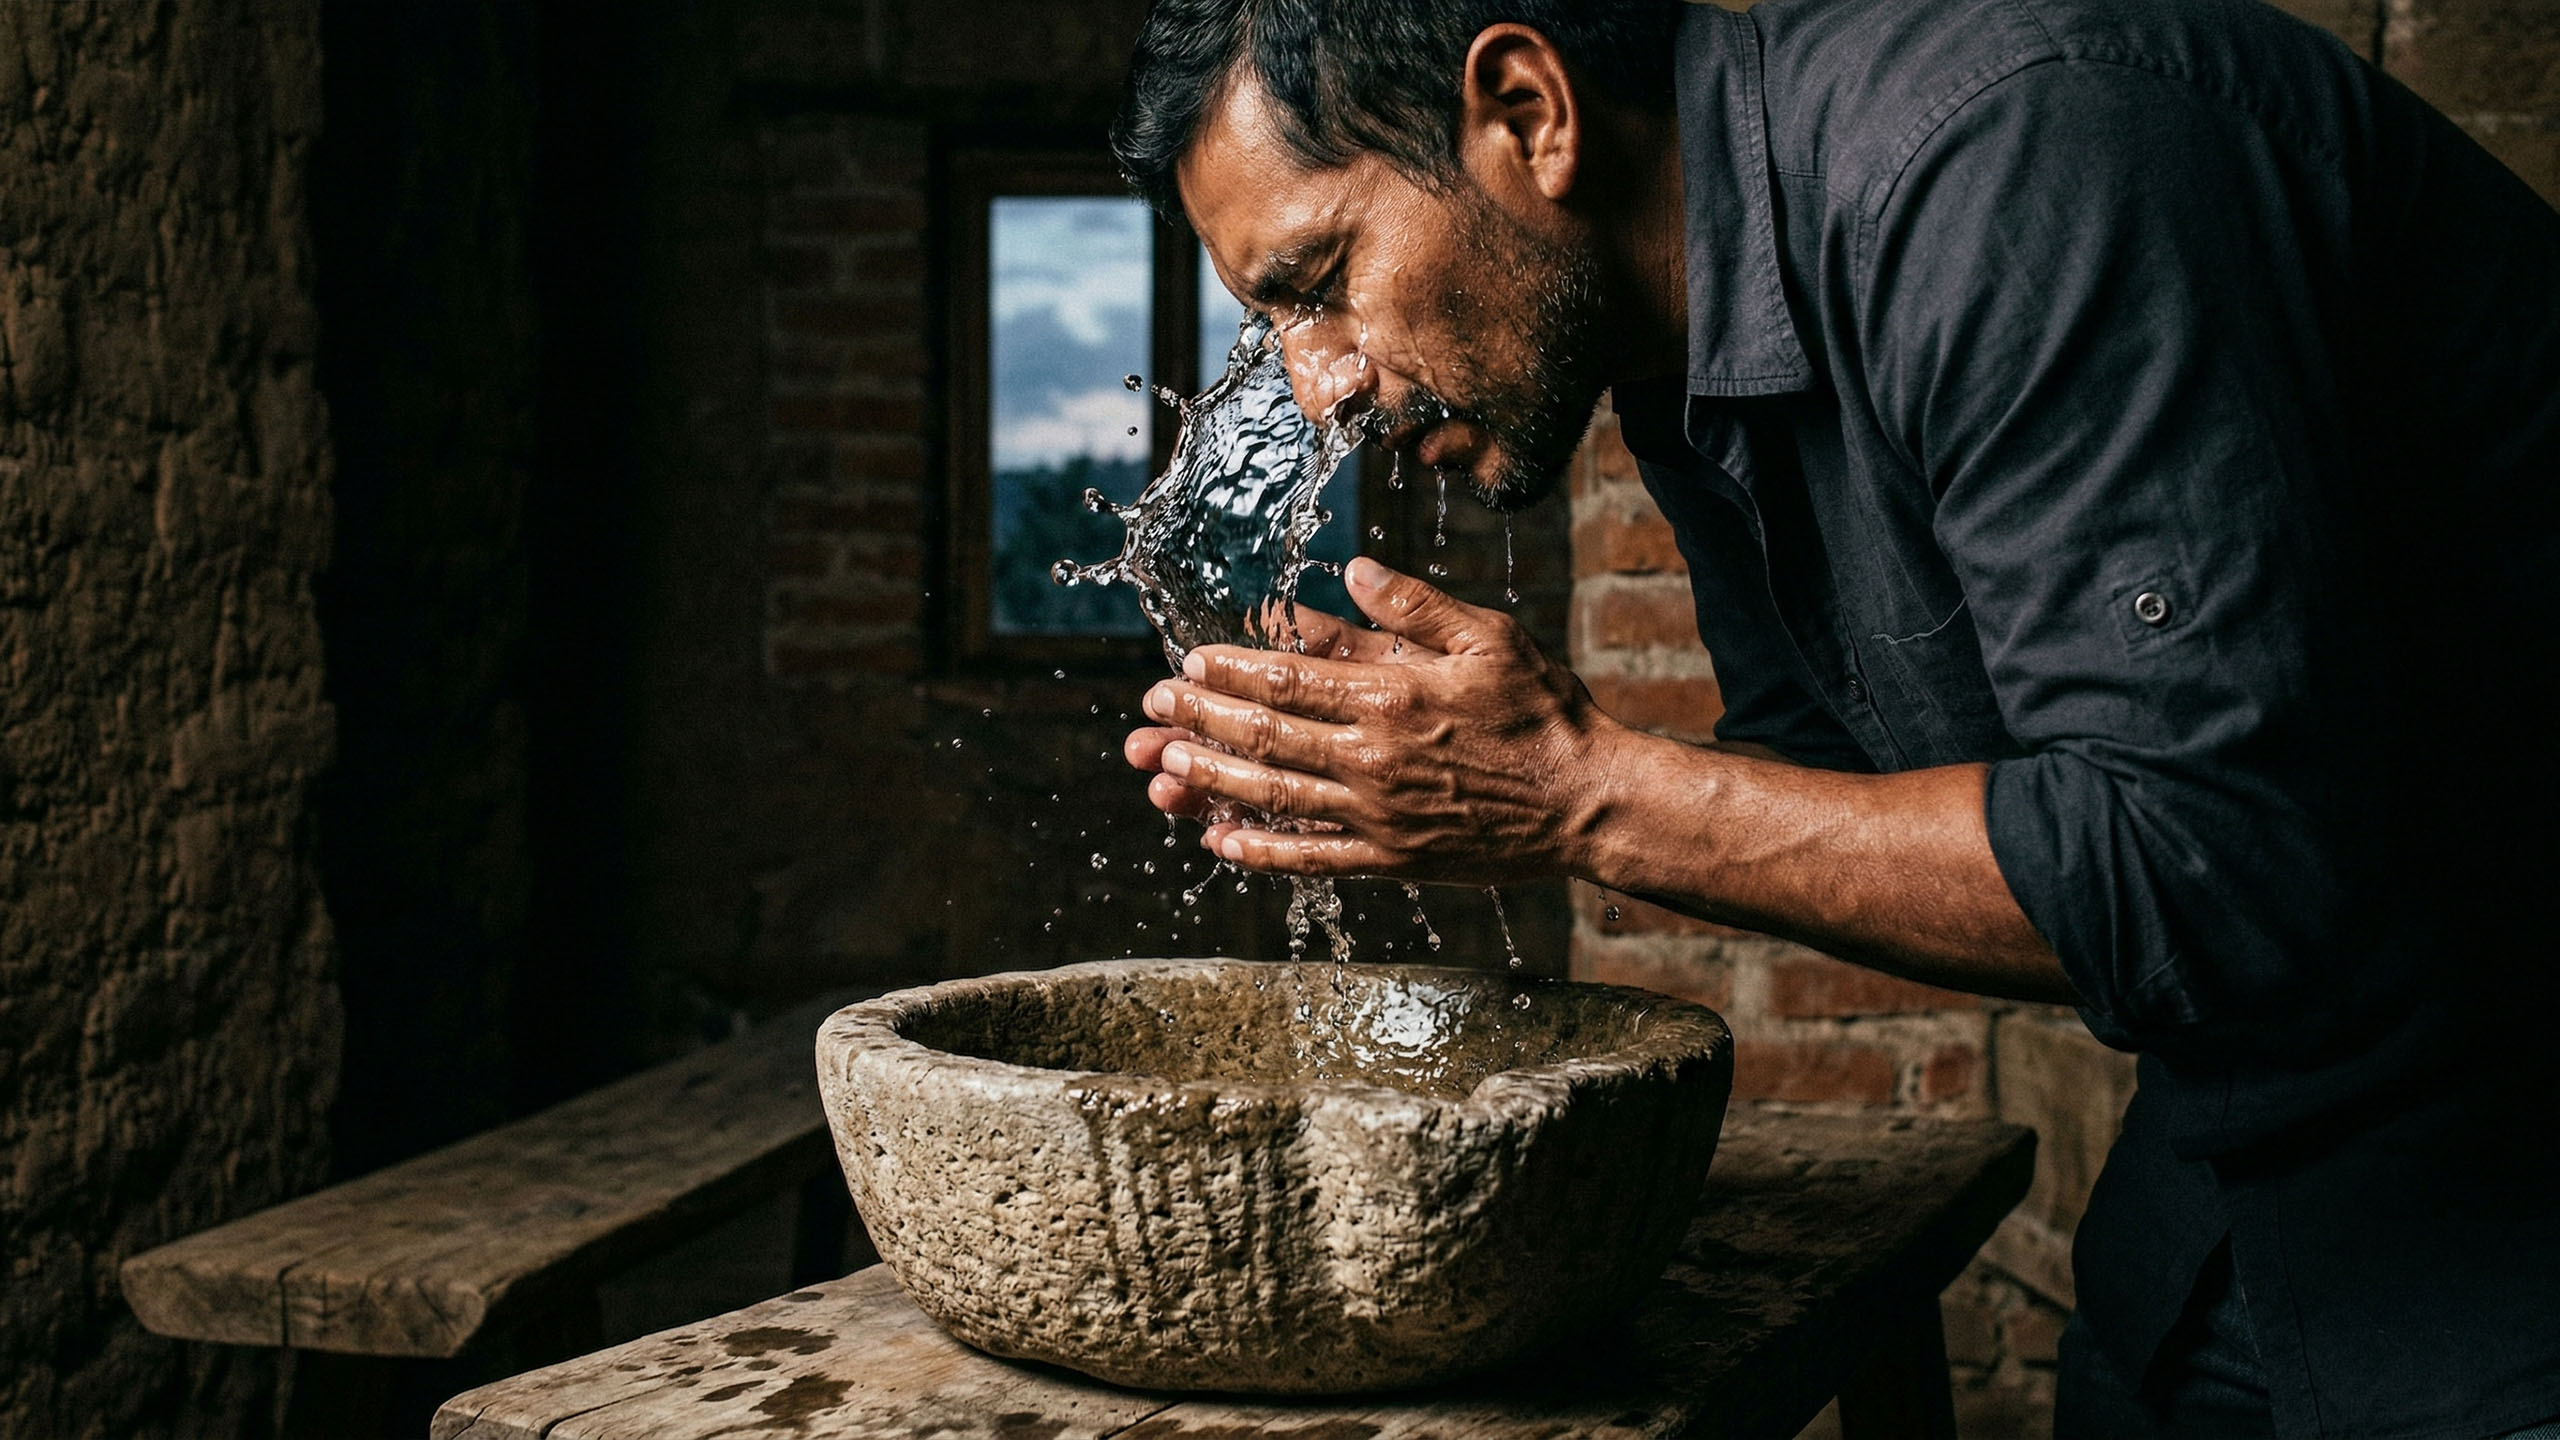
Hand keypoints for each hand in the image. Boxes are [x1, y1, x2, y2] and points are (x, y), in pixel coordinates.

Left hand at [1122, 557, 1626, 880]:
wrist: (1588, 803)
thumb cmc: (1543, 712)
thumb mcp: (1489, 637)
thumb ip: (1414, 605)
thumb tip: (1349, 570)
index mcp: (1393, 696)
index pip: (1288, 680)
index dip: (1229, 670)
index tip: (1189, 660)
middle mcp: (1374, 758)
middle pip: (1265, 736)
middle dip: (1200, 719)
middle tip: (1154, 705)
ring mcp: (1378, 815)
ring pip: (1273, 796)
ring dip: (1212, 780)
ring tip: (1164, 766)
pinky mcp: (1391, 860)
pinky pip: (1311, 858)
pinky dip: (1261, 850)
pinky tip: (1220, 842)